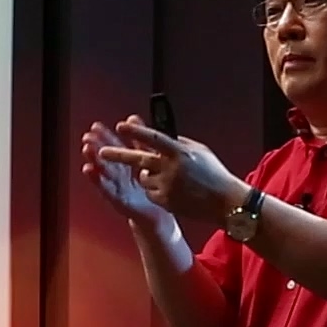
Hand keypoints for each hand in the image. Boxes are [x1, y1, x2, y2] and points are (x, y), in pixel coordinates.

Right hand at [81, 116, 167, 226]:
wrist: (158, 215)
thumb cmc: (149, 188)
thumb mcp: (145, 160)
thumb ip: (139, 140)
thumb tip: (132, 117)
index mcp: (125, 164)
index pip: (113, 147)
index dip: (104, 137)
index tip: (95, 126)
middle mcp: (118, 175)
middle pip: (105, 158)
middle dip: (95, 147)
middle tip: (87, 137)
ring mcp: (116, 188)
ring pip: (103, 172)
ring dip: (93, 160)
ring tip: (86, 150)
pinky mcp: (118, 201)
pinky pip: (107, 190)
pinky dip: (97, 180)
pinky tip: (89, 171)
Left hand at [97, 116, 248, 225]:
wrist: (225, 202)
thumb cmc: (214, 173)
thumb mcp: (199, 151)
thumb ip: (178, 143)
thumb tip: (159, 137)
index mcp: (180, 152)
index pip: (154, 138)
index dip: (136, 131)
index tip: (121, 125)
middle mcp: (172, 168)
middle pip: (138, 159)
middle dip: (117, 155)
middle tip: (100, 151)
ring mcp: (168, 186)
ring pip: (144, 177)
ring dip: (149, 175)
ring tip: (169, 177)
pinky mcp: (166, 202)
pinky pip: (150, 192)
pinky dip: (156, 190)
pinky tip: (173, 190)